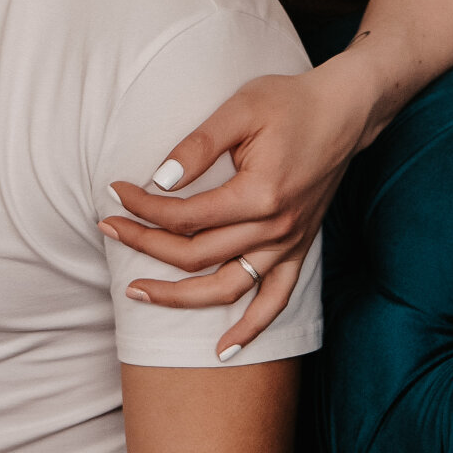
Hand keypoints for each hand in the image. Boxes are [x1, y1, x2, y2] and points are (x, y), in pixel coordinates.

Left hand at [100, 61, 371, 357]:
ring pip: (227, 287)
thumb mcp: (240, 108)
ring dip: (179, 297)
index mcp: (259, 194)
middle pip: (196, 254)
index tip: (116, 192)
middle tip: (107, 230)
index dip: (144, 208)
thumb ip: (198, 145)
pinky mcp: (299, 249)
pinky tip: (223, 350)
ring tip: (137, 294)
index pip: (186, 216)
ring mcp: (288, 244)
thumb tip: (159, 178)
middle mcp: (275, 227)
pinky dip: (251, 329)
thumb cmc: (290, 102)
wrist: (344, 111)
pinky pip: (275, 301)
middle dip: (145, 245)